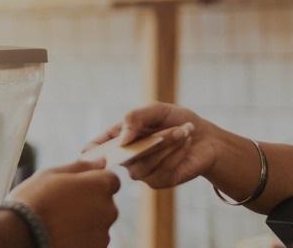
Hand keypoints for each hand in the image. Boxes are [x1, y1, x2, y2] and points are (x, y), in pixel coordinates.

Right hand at [7, 159, 120, 247]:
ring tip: (58, 224)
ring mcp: (103, 234)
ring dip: (85, 223)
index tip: (76, 189)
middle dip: (90, 204)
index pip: (111, 180)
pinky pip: (92, 241)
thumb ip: (81, 167)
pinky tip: (61, 236)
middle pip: (105, 203)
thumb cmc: (33, 202)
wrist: (20, 236)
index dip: (94, 183)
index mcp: (99, 186)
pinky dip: (81, 239)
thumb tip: (101, 161)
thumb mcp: (52, 174)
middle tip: (62, 207)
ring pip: (98, 224)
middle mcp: (108, 210)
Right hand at [85, 103, 219, 188]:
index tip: (88, 153)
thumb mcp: (156, 110)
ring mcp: (142, 172)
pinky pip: (161, 172)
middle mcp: (128, 158)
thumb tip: (122, 139)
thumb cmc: (177, 120)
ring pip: (144, 165)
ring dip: (166, 146)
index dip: (91, 152)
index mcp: (121, 139)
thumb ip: (135, 117)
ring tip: (184, 132)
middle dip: (150, 140)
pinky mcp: (159, 181)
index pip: (97, 149)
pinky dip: (176, 155)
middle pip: (125, 156)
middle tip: (173, 127)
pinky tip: (185, 145)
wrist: (204, 136)